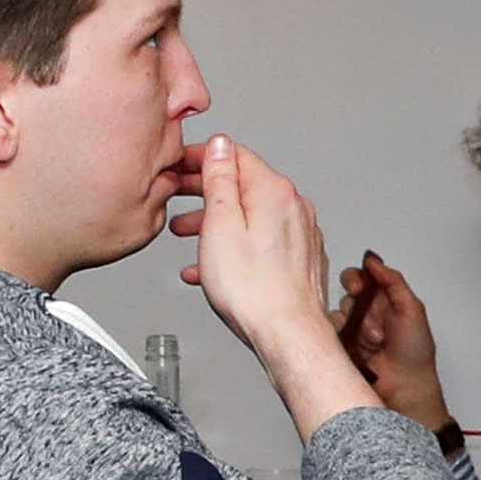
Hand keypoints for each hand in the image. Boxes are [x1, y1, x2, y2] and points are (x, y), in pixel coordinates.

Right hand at [179, 137, 377, 433]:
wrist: (288, 333)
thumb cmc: (254, 290)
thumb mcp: (220, 225)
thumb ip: (219, 180)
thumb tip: (220, 146)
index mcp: (273, 191)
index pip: (235, 155)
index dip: (202, 156)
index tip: (181, 164)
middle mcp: (293, 206)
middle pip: (244, 184)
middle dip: (207, 190)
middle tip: (179, 197)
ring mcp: (301, 232)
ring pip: (252, 214)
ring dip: (217, 220)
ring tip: (189, 235)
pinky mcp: (301, 257)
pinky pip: (262, 240)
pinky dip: (236, 244)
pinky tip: (215, 266)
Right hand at [331, 252, 455, 436]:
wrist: (405, 387)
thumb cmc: (414, 354)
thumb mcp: (412, 310)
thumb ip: (394, 281)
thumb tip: (374, 261)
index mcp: (385, 301)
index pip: (364, 277)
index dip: (359, 276)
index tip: (361, 284)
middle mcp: (368, 313)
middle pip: (347, 290)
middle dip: (354, 295)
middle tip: (360, 304)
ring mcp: (353, 330)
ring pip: (338, 310)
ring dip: (354, 321)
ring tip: (372, 340)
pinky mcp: (340, 346)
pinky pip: (329, 331)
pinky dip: (339, 333)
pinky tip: (355, 344)